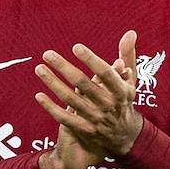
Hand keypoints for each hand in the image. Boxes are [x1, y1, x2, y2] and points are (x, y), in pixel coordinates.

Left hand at [34, 30, 143, 168]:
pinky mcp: (84, 129)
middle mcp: (107, 105)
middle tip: (47, 54)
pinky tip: (38, 95)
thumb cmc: (123, 100)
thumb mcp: (130, 80)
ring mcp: (95, 118)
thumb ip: (128, 56)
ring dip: (53, 83)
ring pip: (69, 99)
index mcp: (121, 90)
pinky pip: (64, 118)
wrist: (123, 135)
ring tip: (39, 69)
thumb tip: (130, 32)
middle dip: (63, 67)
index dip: (91, 60)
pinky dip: (50, 107)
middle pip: (82, 84)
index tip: (76, 47)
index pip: (105, 73)